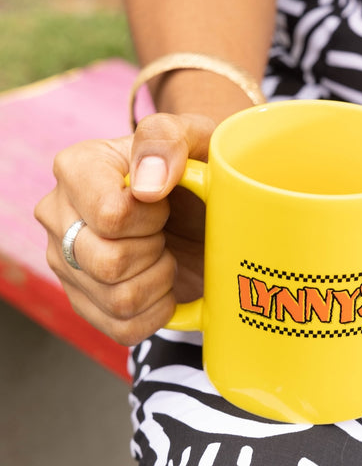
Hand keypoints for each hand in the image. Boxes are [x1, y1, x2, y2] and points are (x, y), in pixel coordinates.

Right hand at [34, 112, 215, 345]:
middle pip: (108, 262)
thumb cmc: (193, 169)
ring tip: (163, 252)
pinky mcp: (85, 301)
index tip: (164, 200)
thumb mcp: (193, 137)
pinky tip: (162, 283)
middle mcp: (59, 216)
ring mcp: (66, 263)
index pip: (110, 216)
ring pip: (117, 299)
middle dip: (156, 249)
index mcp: (77, 169)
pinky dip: (157, 311)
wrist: (198, 205)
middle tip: (165, 230)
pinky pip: (122, 328)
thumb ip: (167, 140)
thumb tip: (145, 186)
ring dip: (159, 280)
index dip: (152, 216)